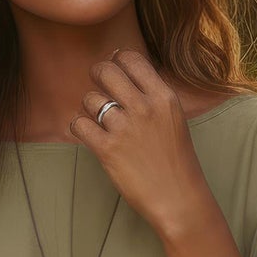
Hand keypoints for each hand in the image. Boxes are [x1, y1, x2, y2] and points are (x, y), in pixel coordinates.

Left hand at [67, 48, 214, 236]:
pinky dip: (78, 127)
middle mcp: (144, 108)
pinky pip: (79, 124)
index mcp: (163, 97)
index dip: (116, 60)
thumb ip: (152, 96)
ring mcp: (125, 129)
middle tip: (98, 88)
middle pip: (106, 72)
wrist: (178, 197)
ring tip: (98, 121)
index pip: (131, 59)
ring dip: (89, 108)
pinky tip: (88, 134)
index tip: (113, 70)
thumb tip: (124, 69)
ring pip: (90, 99)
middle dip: (97, 75)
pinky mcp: (108, 150)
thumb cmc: (175, 160)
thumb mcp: (173, 118)